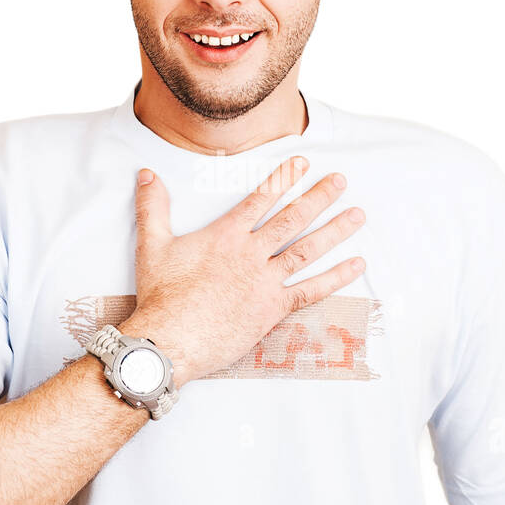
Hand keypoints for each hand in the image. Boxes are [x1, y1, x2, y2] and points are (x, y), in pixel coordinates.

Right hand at [121, 155, 366, 387]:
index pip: (261, 199)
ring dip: (335, 231)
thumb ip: (153, 207)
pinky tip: (356, 265)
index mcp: (226, 235)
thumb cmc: (160, 296)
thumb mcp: (152, 245)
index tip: (303, 163)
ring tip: (358, 215)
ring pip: (308, 250)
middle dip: (319, 197)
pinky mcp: (273, 309)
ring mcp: (265, 281)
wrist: (169, 341)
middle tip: (341, 181)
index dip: (283, 179)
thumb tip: (146, 174)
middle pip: (292, 219)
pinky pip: (311, 291)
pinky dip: (336, 278)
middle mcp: (251, 253)